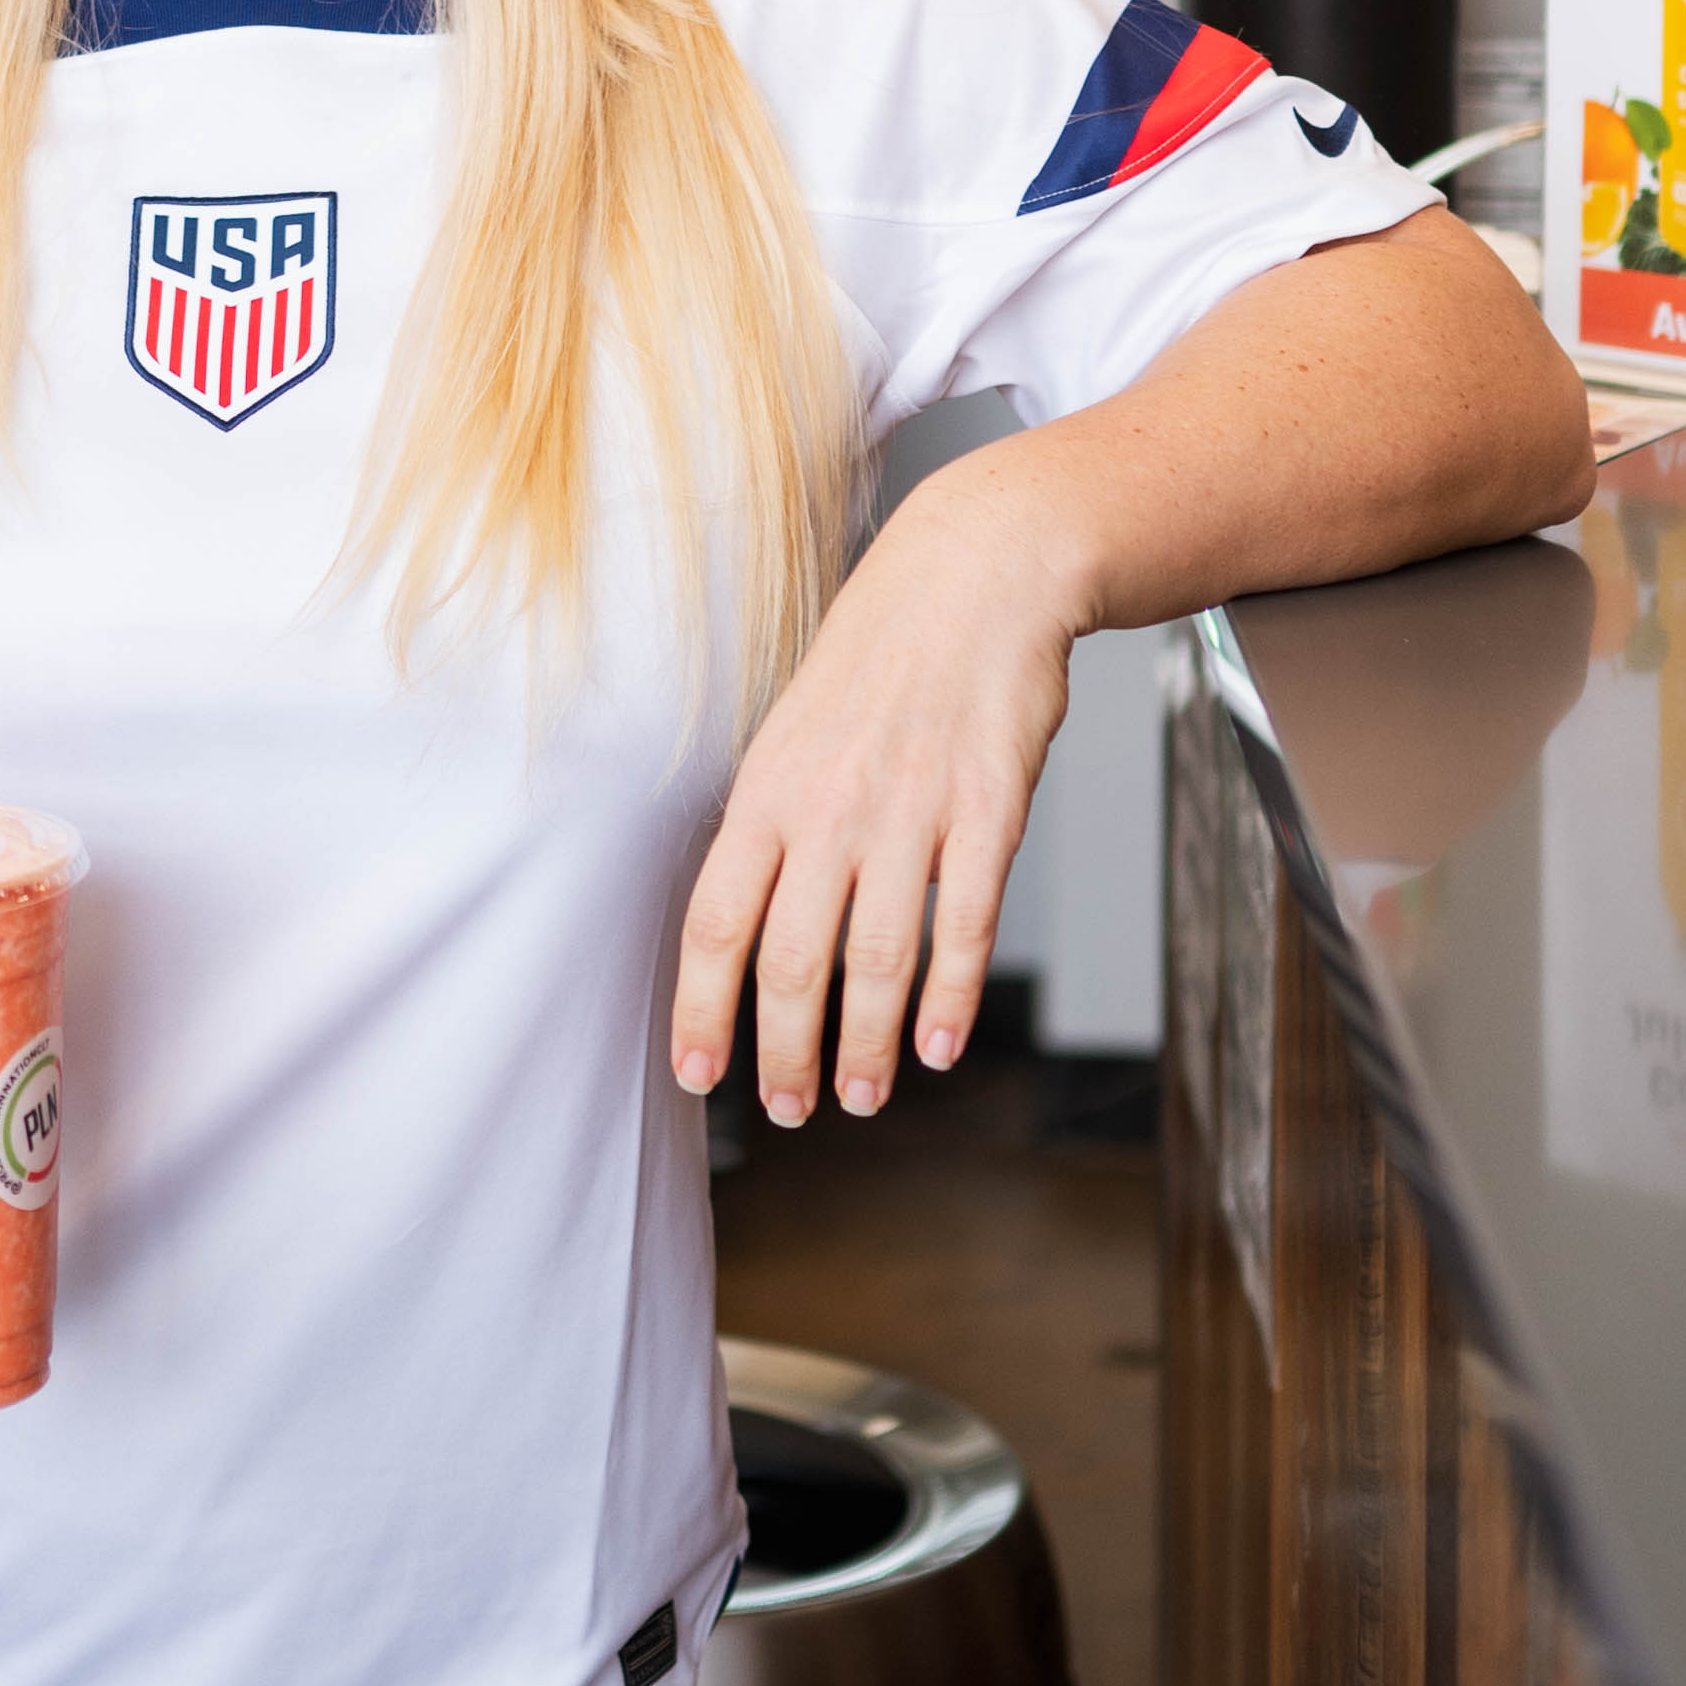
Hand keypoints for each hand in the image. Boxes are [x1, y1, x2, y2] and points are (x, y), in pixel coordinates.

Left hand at [671, 464, 1076, 1126]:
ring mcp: (911, 811)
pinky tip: (936, 1048)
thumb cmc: (877, 662)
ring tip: (859, 1096)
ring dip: (865, 1044)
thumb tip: (739, 926)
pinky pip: (964, 924)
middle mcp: (830, 807)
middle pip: (790, 959)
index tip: (696, 1076)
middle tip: (789, 1110)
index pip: (715, 922)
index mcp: (767, 790)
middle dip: (784, 1053)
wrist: (975, 575)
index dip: (702, 1009)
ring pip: (875, 957)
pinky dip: (948, 998)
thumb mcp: (792, 732)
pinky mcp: (989, 811)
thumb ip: (769, 825)